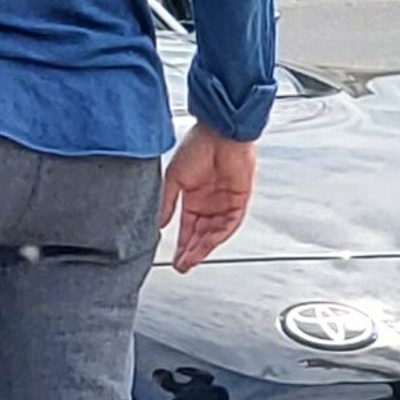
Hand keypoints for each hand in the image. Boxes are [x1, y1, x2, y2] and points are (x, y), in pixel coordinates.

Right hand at [160, 127, 255, 273]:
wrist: (220, 132)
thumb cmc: (198, 146)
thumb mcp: (174, 178)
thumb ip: (167, 202)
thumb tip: (160, 223)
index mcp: (193, 197)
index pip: (187, 228)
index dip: (181, 245)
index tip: (174, 260)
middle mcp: (209, 203)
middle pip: (200, 235)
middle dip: (190, 252)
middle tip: (181, 266)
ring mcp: (224, 203)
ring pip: (214, 233)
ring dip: (203, 248)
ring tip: (191, 260)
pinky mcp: (239, 200)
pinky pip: (229, 223)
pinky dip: (218, 235)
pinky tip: (207, 244)